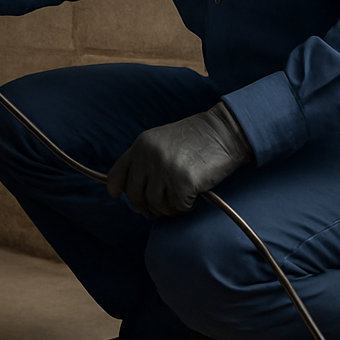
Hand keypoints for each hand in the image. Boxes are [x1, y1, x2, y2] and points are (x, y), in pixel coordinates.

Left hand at [106, 102, 252, 215]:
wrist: (223, 132)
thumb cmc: (196, 140)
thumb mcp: (162, 142)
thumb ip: (146, 162)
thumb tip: (137, 196)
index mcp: (141, 145)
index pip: (117, 172)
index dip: (116, 188)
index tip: (117, 196)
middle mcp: (149, 156)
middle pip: (134, 194)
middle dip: (144, 205)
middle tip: (159, 206)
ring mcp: (165, 169)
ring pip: (155, 204)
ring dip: (167, 207)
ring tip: (179, 198)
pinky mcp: (183, 182)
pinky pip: (177, 207)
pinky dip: (184, 207)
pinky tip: (192, 196)